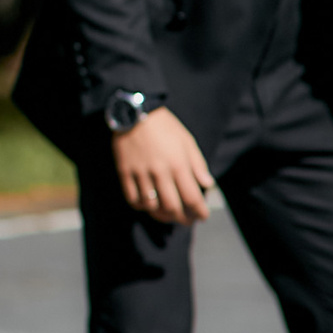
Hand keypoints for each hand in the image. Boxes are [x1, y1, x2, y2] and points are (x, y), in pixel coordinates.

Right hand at [112, 107, 214, 223]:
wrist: (134, 112)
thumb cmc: (164, 126)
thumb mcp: (187, 140)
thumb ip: (198, 164)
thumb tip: (208, 184)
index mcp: (178, 164)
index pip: (192, 197)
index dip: (200, 211)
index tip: (202, 216)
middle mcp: (160, 171)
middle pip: (172, 207)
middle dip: (182, 218)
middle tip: (187, 220)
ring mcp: (140, 173)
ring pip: (152, 206)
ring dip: (162, 215)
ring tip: (168, 215)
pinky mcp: (125, 172)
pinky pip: (133, 198)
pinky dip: (142, 206)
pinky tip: (149, 204)